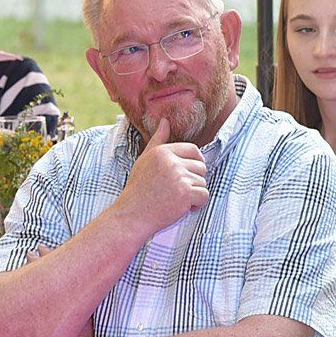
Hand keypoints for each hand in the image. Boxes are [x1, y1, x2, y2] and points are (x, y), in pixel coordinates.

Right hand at [117, 118, 208, 233]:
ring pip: (203, 182)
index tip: (186, 174)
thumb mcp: (144, 160)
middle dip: (193, 180)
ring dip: (193, 193)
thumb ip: (157, 140)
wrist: (131, 215)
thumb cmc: (138, 189)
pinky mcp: (185, 193)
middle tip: (176, 190)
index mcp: (162, 152)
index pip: (193, 150)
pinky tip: (181, 208)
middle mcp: (171, 162)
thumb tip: (165, 121)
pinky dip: (196, 205)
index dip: (194, 163)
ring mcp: (179, 177)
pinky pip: (204, 196)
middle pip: (201, 166)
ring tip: (175, 199)